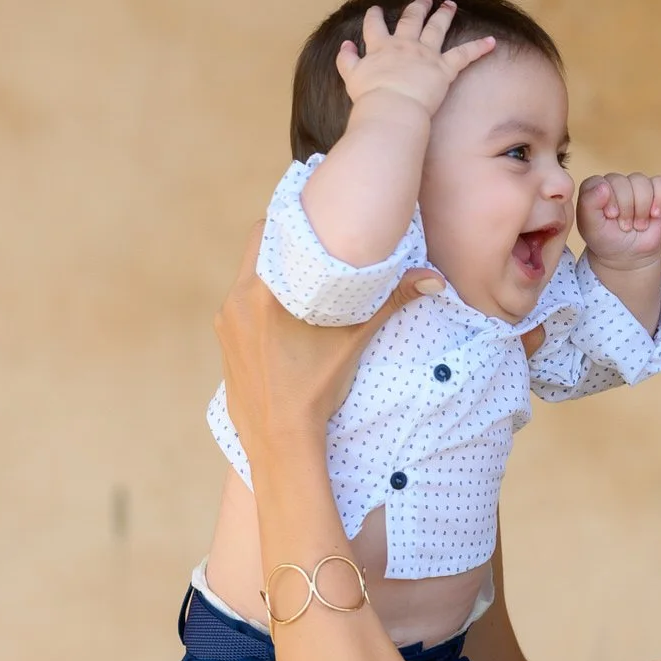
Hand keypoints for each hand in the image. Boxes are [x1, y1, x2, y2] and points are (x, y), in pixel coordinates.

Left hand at [218, 225, 440, 460]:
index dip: (290, 221)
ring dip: (271, 278)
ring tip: (301, 284)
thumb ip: (392, 302)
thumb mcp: (354, 341)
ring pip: (247, 282)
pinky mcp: (225, 346)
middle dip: (283, 249)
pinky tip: (282, 322)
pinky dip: (259, 307)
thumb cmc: (316, 391)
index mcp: (263, 291)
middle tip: (312, 250)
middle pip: (257, 252)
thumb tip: (435, 278)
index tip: (311, 218)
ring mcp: (226, 325)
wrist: (280, 442)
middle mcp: (236, 301)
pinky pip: (239, 311)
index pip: (270, 231)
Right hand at [337, 0, 495, 119]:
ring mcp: (426, 54)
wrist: (391, 108)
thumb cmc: (370, 97)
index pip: (376, 26)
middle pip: (412, 20)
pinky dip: (479, 48)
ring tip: (449, 5)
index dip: (376, 16)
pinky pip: (464, 55)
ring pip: (437, 28)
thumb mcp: (351, 77)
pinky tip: (492, 41)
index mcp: (382, 47)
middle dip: (418, 7)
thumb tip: (345, 45)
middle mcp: (405, 45)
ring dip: (444, 15)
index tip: (377, 9)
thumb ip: (347, 60)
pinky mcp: (444, 68)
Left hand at [577, 170, 660, 273]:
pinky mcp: (654, 191)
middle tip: (624, 226)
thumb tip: (604, 185)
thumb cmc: (606, 240)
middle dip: (626, 209)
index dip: (608, 201)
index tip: (610, 217)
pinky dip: (660, 200)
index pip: (601, 182)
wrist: (628, 256)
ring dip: (641, 208)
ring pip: (641, 182)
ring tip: (638, 224)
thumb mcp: (590, 228)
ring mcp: (634, 185)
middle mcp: (613, 182)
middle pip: (622, 182)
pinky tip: (654, 214)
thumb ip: (588, 205)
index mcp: (593, 187)